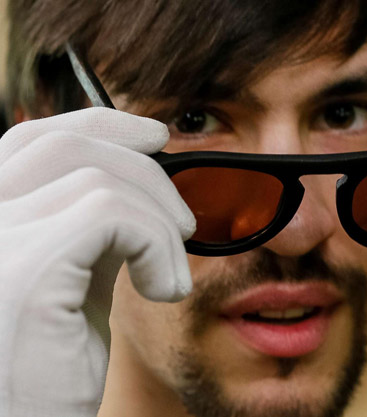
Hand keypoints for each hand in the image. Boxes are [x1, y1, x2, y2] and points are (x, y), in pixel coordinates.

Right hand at [0, 108, 195, 416]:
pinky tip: (163, 288)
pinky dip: (156, 245)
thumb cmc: (49, 368)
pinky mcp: (24, 270)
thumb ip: (90, 229)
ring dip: (159, 223)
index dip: (102, 125)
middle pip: (66, 145)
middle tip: (183, 222)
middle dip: (145, 169)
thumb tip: (137, 186)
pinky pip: (112, 216)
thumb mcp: (72, 282)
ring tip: (172, 275)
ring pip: (100, 180)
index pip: (36, 137)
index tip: (156, 137)